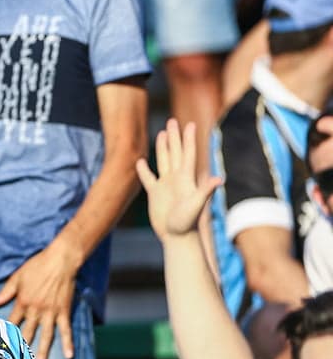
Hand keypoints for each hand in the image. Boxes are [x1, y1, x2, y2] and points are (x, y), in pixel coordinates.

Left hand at [0, 246, 77, 358]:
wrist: (60, 261)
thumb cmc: (37, 266)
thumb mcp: (17, 278)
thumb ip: (5, 292)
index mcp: (23, 301)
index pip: (12, 321)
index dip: (6, 332)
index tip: (1, 345)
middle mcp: (36, 310)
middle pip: (28, 332)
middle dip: (23, 347)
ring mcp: (51, 312)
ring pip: (47, 335)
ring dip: (44, 351)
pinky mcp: (64, 311)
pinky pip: (66, 330)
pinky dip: (68, 343)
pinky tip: (69, 355)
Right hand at [136, 119, 221, 240]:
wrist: (177, 237)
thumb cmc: (188, 223)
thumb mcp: (196, 205)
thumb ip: (205, 191)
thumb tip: (218, 179)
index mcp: (185, 178)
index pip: (187, 154)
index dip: (189, 139)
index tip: (191, 124)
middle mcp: (176, 178)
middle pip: (174, 153)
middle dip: (174, 137)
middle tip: (172, 121)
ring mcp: (165, 185)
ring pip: (163, 161)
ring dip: (162, 147)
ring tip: (161, 133)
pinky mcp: (154, 194)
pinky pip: (148, 178)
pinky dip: (143, 170)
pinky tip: (140, 162)